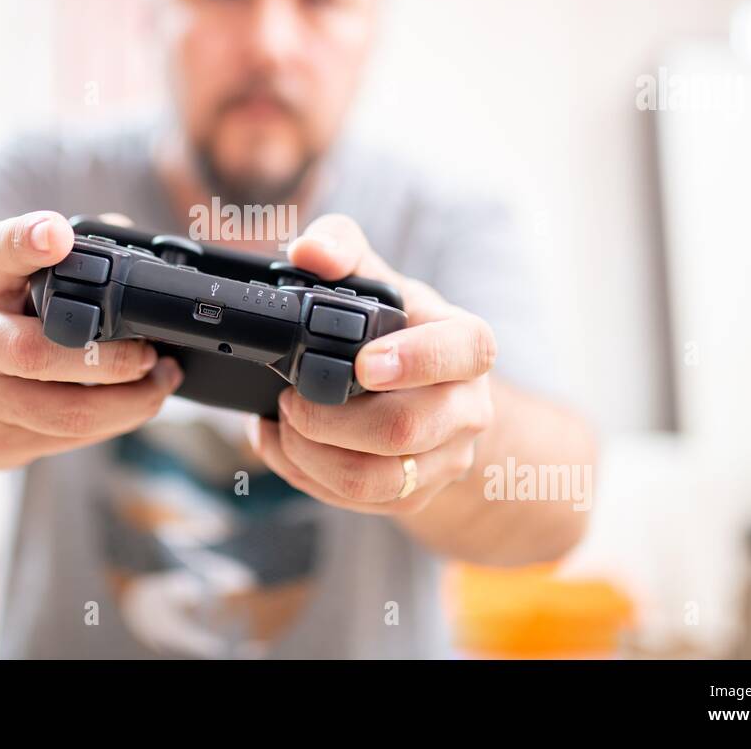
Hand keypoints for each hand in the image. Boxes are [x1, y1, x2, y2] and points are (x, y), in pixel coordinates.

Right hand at [0, 210, 182, 470]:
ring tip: (162, 382)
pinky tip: (139, 405)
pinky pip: (71, 439)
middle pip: (34, 353)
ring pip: (64, 413)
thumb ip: (61, 257)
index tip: (58, 233)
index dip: (28, 240)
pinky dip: (117, 423)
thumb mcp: (10, 282)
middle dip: (107, 359)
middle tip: (149, 353)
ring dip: (129, 402)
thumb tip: (124, 231)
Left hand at [248, 214, 496, 514]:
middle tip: (289, 397)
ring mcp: (444, 460)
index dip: (414, 360)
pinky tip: (285, 445)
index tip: (362, 363)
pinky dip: (305, 475)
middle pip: (403, 430)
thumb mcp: (375, 278)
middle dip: (328, 418)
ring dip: (310, 454)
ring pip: (374, 479)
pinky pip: (356, 501)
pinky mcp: (413, 495)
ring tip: (282, 422)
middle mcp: (467, 408)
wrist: (425, 392)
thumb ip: (341, 248)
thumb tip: (309, 252)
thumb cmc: (395, 326)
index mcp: (466, 345)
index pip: (463, 351)